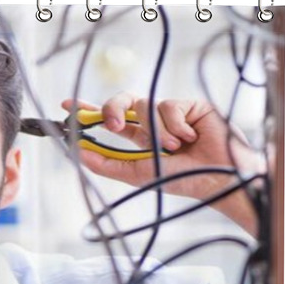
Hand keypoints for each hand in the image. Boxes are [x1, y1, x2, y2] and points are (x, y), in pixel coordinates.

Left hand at [61, 93, 263, 234]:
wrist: (217, 178)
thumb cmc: (181, 180)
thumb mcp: (137, 175)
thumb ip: (107, 165)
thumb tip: (77, 152)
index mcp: (140, 139)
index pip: (111, 120)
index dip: (90, 111)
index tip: (67, 105)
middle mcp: (153, 123)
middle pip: (122, 103)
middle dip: (112, 110)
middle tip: (114, 126)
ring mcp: (170, 113)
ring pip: (145, 106)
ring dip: (157, 132)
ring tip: (175, 148)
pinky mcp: (189, 105)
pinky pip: (169, 105)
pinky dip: (175, 124)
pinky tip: (190, 138)